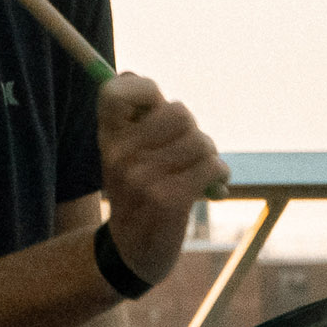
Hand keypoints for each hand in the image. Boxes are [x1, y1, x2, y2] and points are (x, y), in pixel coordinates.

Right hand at [97, 73, 226, 285]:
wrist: (134, 250)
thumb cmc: (137, 192)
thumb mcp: (123, 154)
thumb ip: (132, 118)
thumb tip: (134, 76)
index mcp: (107, 137)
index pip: (117, 91)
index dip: (144, 88)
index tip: (155, 104)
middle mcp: (120, 154)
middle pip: (177, 111)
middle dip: (192, 128)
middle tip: (186, 147)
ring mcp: (143, 178)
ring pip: (200, 140)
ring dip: (210, 154)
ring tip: (201, 170)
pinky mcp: (169, 200)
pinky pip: (211, 166)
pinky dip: (219, 173)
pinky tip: (213, 184)